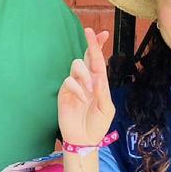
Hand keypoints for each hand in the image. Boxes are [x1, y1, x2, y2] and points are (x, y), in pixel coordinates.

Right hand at [59, 27, 114, 147]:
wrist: (83, 140)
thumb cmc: (97, 125)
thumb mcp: (106, 109)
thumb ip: (103, 92)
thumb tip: (98, 77)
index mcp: (99, 83)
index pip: (99, 61)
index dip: (99, 46)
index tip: (104, 33)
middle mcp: (86, 80)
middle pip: (87, 56)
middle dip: (91, 43)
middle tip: (89, 32)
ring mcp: (75, 85)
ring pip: (77, 65)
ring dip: (85, 75)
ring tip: (90, 90)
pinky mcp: (64, 92)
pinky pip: (69, 81)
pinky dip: (77, 88)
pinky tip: (82, 99)